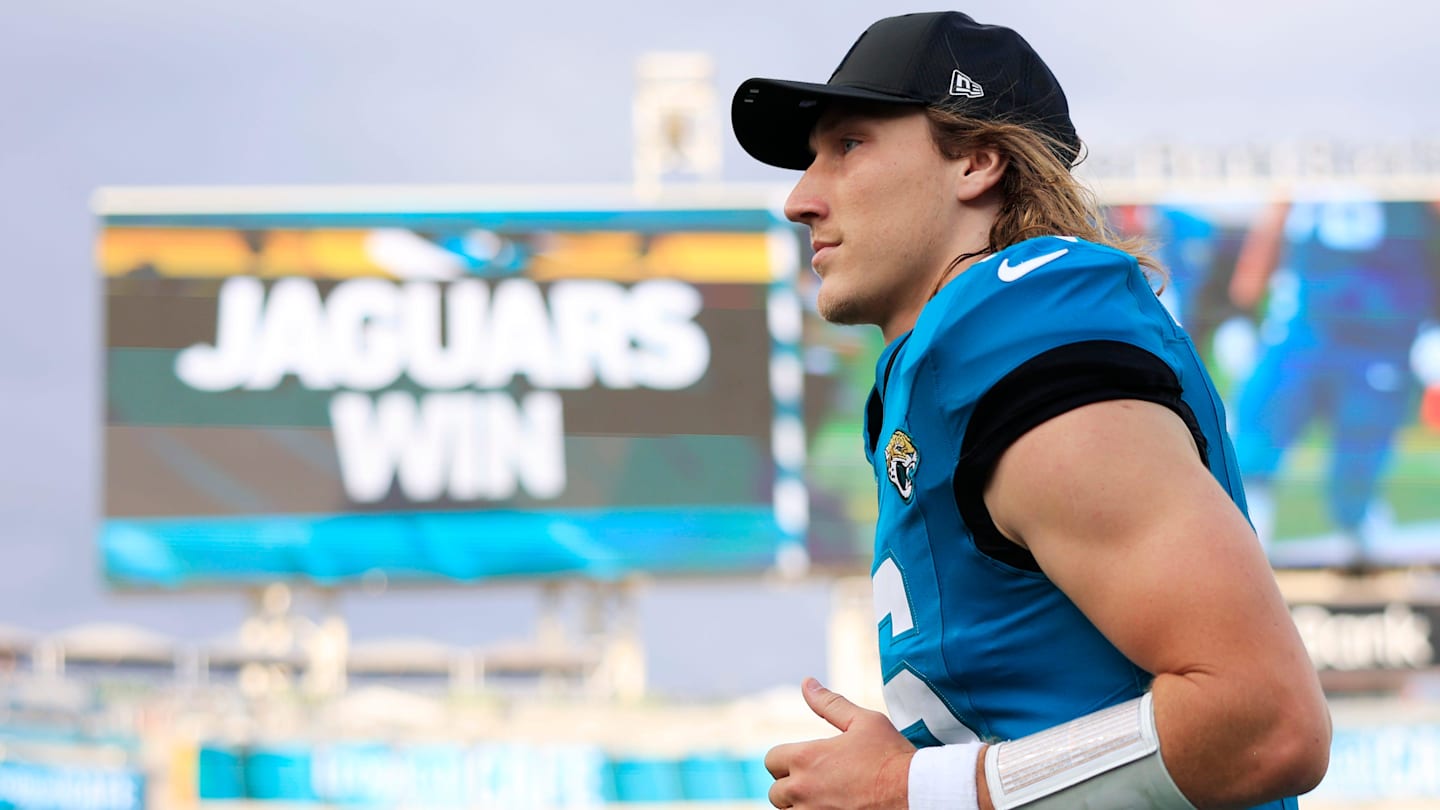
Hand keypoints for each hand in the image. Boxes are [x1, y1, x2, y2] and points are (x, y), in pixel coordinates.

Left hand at [764, 678, 915, 808]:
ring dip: (800, 806)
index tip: (805, 763)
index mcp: (806, 758)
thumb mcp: (863, 721)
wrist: (914, 793)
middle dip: (792, 787)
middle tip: (818, 783)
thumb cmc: (891, 756)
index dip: (786, 760)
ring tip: (825, 798)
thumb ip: (829, 703)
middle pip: (777, 792)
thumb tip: (807, 683)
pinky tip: (831, 808)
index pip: (772, 760)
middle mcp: (802, 790)